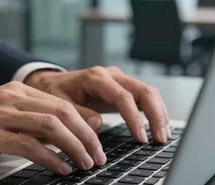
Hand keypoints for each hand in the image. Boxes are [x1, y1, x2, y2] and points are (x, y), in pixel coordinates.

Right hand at [0, 81, 105, 173]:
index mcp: (17, 91)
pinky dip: (51, 158)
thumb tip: (58, 135)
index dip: (84, 122)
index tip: (96, 140)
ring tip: (87, 164)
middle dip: (86, 135)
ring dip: (75, 146)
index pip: (61, 103)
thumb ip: (27, 119)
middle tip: (98, 155)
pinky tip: (61, 169)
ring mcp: (2, 113)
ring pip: (51, 125)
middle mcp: (13, 97)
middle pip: (62, 111)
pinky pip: (29, 145)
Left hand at [25, 66, 169, 143]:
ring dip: (158, 113)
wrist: (53, 84)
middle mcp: (110, 75)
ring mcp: (117, 79)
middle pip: (143, 90)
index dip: (134, 118)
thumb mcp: (60, 104)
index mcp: (95, 77)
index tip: (141, 138)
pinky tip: (157, 125)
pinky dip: (153, 110)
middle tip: (160, 139)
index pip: (122, 96)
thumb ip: (78, 114)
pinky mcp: (121, 87)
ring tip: (162, 136)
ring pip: (147, 92)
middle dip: (155, 114)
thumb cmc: (55, 93)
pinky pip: (143, 96)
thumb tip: (98, 125)